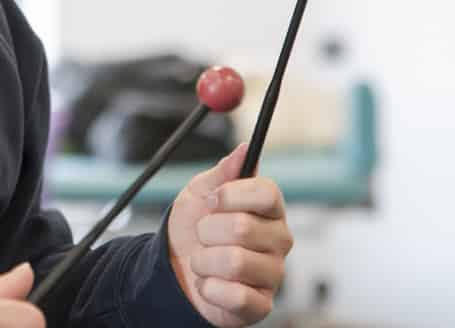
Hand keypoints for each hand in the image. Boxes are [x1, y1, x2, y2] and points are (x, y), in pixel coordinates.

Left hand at [165, 144, 292, 326]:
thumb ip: (222, 172)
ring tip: (203, 261)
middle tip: (203, 235)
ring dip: (204, 260)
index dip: (232, 195)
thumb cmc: (193, 228)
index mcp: (268, 209)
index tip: (211, 201)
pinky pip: (236, 295)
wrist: (175, 269)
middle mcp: (279, 240)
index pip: (267, 193)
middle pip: (243, 227)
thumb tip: (243, 149)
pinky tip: (209, 284)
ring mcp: (273, 273)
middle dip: (207, 230)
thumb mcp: (200, 193)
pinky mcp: (261, 304)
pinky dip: (209, 288)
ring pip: (235, 261)